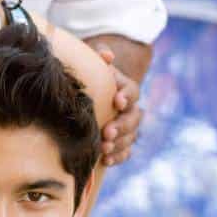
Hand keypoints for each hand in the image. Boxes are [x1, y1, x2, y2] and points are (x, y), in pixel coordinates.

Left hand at [96, 49, 142, 166]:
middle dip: (122, 126)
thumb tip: (106, 55)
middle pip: (134, 118)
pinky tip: (106, 161)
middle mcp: (129, 109)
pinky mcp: (120, 143)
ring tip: (104, 148)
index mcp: (124, 88)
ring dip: (119, 143)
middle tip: (108, 132)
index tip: (117, 101)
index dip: (127, 96)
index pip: (132, 91)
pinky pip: (126, 152)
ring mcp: (126, 127)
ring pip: (131, 137)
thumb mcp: (90, 66)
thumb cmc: (87, 79)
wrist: (82, 98)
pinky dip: (118, 157)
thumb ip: (98, 58)